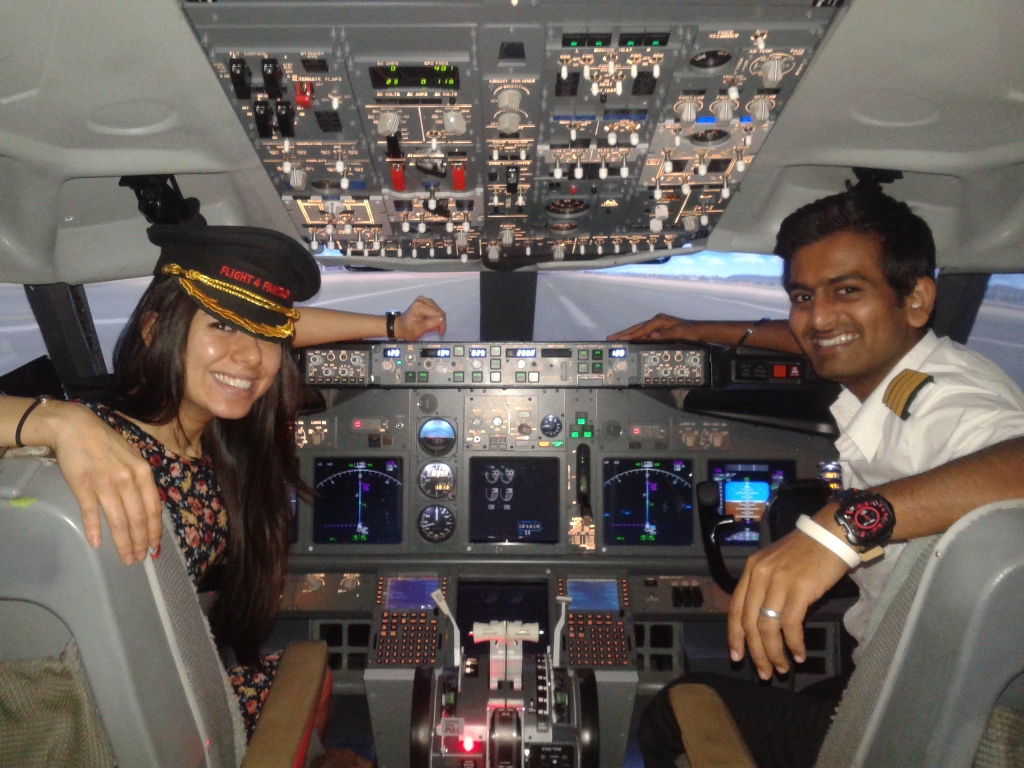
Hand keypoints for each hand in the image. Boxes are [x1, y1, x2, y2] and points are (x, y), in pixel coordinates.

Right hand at [40, 402, 162, 564]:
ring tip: (125, 559)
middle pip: (137, 518)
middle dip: (140, 543)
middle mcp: (128, 480)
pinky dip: (94, 529)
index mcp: (143, 472)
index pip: (153, 508)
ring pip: (119, 520)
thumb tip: (146, 506)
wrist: (76, 427)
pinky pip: (91, 512)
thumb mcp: (132, 457)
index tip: (154, 547)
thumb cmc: (106, 443)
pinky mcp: (84, 486)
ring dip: (123, 543)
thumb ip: (140, 480)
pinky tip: (96, 544)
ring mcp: (106, 483)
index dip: (154, 531)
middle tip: (139, 560)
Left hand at [395, 296, 446, 339]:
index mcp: (420, 306)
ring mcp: (424, 300)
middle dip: (440, 322)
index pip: (438, 313)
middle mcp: (423, 300)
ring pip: (438, 310)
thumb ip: (430, 324)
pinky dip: (435, 317)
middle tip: (437, 331)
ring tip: (433, 327)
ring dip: (438, 320)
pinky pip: (435, 309)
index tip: (440, 333)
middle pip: (439, 311)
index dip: (442, 324)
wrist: (400, 326)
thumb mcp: (418, 330)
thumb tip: (441, 319)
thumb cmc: (408, 330)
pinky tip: (431, 322)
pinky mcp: (426, 301)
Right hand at [607, 314, 698, 341]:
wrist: (699, 332)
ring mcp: (657, 325)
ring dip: (628, 335)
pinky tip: (631, 341)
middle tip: (610, 337)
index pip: (640, 330)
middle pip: (636, 328)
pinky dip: (636, 337)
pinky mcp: (659, 330)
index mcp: (658, 321)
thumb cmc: (690, 332)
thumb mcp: (678, 334)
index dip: (628, 335)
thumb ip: (664, 335)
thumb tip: (651, 335)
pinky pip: (644, 334)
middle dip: (623, 333)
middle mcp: (656, 321)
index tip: (618, 338)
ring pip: (639, 331)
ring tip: (616, 338)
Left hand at [727, 511, 849, 678]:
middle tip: (764, 673)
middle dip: (756, 652)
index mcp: (751, 570)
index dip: (735, 636)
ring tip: (782, 668)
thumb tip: (763, 623)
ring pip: (768, 627)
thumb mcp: (776, 564)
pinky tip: (799, 654)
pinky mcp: (800, 588)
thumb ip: (765, 588)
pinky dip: (793, 644)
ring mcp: (779, 581)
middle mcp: (760, 575)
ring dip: (774, 653)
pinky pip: (790, 624)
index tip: (737, 657)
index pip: (735, 608)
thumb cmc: (806, 551)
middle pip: (750, 622)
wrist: (831, 534)